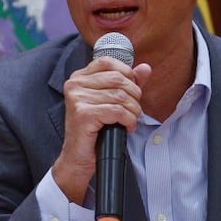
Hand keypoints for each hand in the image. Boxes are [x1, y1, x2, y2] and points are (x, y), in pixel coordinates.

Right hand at [51, 57, 151, 202]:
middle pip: (118, 79)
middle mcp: (75, 84)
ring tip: (130, 120)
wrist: (78, 159)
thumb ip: (128, 83)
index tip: (131, 92)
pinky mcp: (83, 114)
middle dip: (134, 96)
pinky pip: (117, 111)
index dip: (127, 74)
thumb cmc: (95, 131)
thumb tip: (145, 68)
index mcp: (79, 77)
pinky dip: (128, 120)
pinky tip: (126, 127)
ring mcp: (77, 99)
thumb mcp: (112, 102)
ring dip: (133, 111)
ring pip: (120, 96)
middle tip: (133, 110)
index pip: (108, 62)